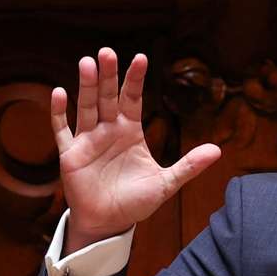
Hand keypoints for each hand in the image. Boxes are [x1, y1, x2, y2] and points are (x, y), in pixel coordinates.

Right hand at [51, 48, 220, 253]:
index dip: (135, 79)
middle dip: (108, 75)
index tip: (141, 58)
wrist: (110, 223)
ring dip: (86, 86)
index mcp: (130, 132)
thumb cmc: (136, 201)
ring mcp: (88, 140)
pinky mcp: (70, 154)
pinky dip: (59, 113)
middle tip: (107, 52)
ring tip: (86, 63)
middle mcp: (108, 130)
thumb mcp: (166, 183)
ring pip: (86, 107)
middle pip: (108, 97)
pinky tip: (58, 93)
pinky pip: (63, 130)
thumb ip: (189, 166)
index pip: (133, 99)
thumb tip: (218, 151)